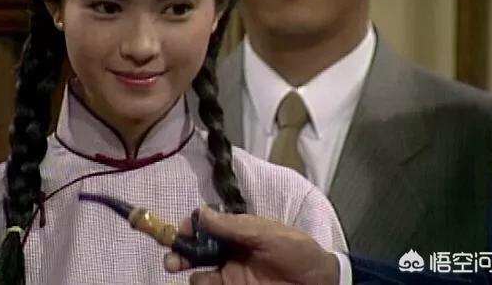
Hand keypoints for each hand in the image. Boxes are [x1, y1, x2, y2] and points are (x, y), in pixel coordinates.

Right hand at [164, 206, 339, 284]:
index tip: (181, 229)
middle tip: (172, 258)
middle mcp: (229, 251)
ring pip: (197, 271)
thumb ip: (234, 226)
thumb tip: (201, 213)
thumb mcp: (267, 233)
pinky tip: (200, 281)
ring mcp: (230, 273)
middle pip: (196, 249)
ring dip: (185, 269)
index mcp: (238, 231)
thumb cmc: (297, 251)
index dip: (191, 225)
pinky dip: (199, 284)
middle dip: (179, 250)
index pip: (207, 225)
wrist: (319, 283)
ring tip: (182, 269)